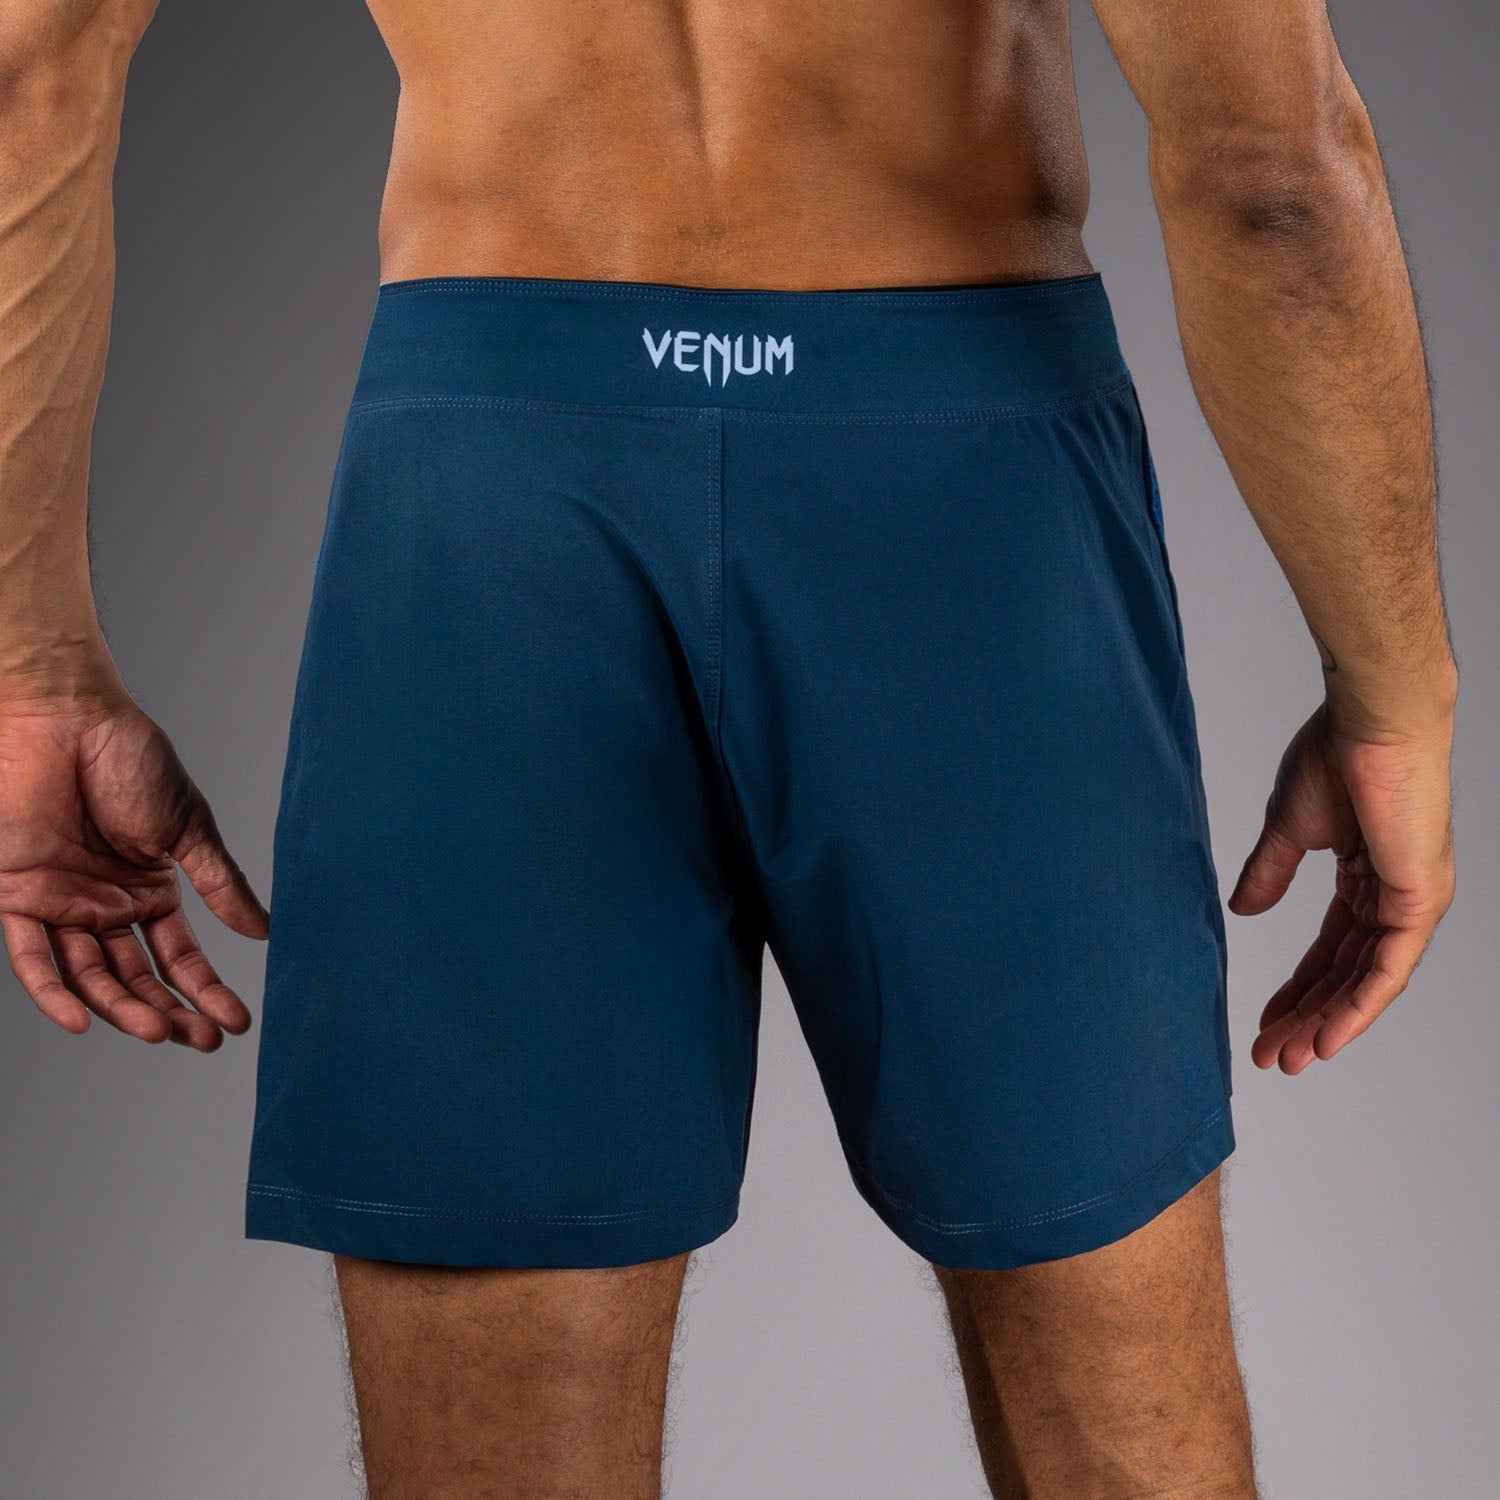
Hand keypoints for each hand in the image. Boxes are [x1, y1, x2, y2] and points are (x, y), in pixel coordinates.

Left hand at [0, 693, 269, 1050]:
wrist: (68, 719)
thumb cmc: (131, 759)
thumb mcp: (189, 829)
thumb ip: (221, 885)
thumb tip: (263, 933)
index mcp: (148, 889)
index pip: (178, 956)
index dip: (206, 991)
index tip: (235, 1022)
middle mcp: (104, 905)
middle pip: (136, 978)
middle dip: (170, 1012)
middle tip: (200, 1039)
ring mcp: (61, 903)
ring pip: (90, 976)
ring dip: (122, 1008)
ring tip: (159, 1029)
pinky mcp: (16, 894)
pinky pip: (30, 957)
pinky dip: (51, 992)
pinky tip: (82, 1019)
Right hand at [1228, 699, 1455, 1073]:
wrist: (1370, 724)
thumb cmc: (1335, 758)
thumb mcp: (1288, 828)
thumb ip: (1269, 873)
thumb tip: (1243, 911)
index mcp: (1368, 878)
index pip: (1332, 950)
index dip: (1297, 988)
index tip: (1264, 1021)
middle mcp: (1396, 897)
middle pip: (1348, 975)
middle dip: (1307, 1017)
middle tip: (1272, 1056)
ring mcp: (1413, 902)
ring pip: (1368, 983)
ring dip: (1329, 1024)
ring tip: (1291, 1058)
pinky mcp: (1421, 901)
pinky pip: (1389, 970)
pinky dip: (1359, 1008)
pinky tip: (1329, 1038)